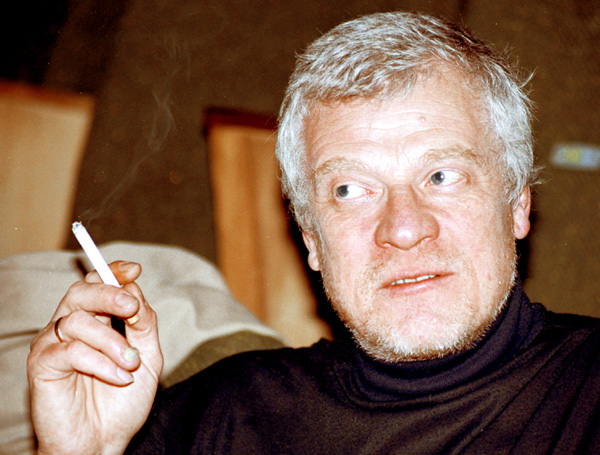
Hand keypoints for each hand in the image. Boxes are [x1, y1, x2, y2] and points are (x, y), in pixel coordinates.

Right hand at [27, 261, 163, 454]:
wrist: (104, 442)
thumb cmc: (123, 401)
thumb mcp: (148, 357)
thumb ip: (144, 325)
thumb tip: (136, 292)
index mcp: (96, 321)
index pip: (98, 285)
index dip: (114, 273)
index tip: (134, 270)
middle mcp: (71, 327)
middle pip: (81, 292)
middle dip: (109, 294)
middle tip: (131, 308)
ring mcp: (54, 344)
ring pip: (78, 320)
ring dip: (112, 340)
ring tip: (130, 364)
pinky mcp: (43, 365)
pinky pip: (71, 350)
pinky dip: (100, 362)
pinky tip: (119, 378)